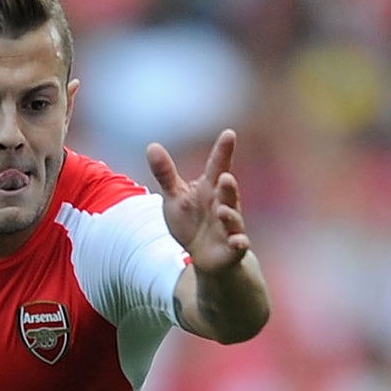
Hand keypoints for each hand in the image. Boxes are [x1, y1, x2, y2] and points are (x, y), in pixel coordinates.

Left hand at [149, 130, 251, 273]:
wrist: (204, 256)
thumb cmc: (191, 222)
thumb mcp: (175, 197)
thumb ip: (166, 174)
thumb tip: (151, 146)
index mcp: (210, 189)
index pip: (217, 166)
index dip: (223, 151)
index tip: (229, 134)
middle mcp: (223, 204)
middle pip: (228, 192)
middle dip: (228, 186)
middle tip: (225, 176)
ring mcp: (230, 226)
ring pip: (233, 218)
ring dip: (230, 215)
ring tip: (222, 210)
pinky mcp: (233, 247)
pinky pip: (239, 244)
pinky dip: (239, 242)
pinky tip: (237, 241)